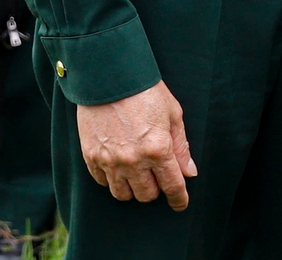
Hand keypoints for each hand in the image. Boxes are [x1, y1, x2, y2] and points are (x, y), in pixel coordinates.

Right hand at [75, 81, 197, 209]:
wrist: (110, 77)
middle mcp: (134, 160)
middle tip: (157, 177)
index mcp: (158, 149)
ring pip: (123, 194)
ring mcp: (110, 160)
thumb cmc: (146, 92)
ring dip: (133, 189)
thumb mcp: (173, 114)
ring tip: (138, 175)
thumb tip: (189, 172)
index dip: (179, 199)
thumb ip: (181, 147)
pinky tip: (119, 168)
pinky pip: (103, 182)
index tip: (181, 204)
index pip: (172, 186)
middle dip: (156, 190)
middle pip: (146, 195)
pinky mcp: (92, 156)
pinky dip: (112, 180)